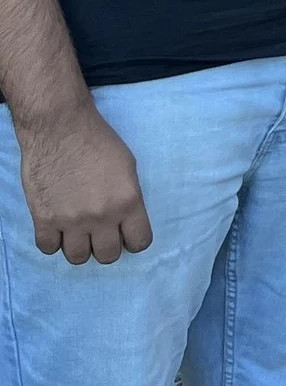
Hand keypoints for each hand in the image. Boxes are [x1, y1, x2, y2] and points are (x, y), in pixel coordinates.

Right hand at [16, 104, 149, 264]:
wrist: (60, 129)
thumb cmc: (97, 141)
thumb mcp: (128, 167)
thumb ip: (129, 197)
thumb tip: (126, 219)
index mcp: (128, 202)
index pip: (140, 242)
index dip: (134, 240)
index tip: (127, 235)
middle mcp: (101, 216)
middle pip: (108, 256)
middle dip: (107, 247)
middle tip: (101, 235)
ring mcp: (70, 220)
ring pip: (78, 258)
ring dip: (80, 248)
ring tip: (78, 234)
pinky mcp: (43, 218)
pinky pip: (48, 248)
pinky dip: (52, 242)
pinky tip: (56, 229)